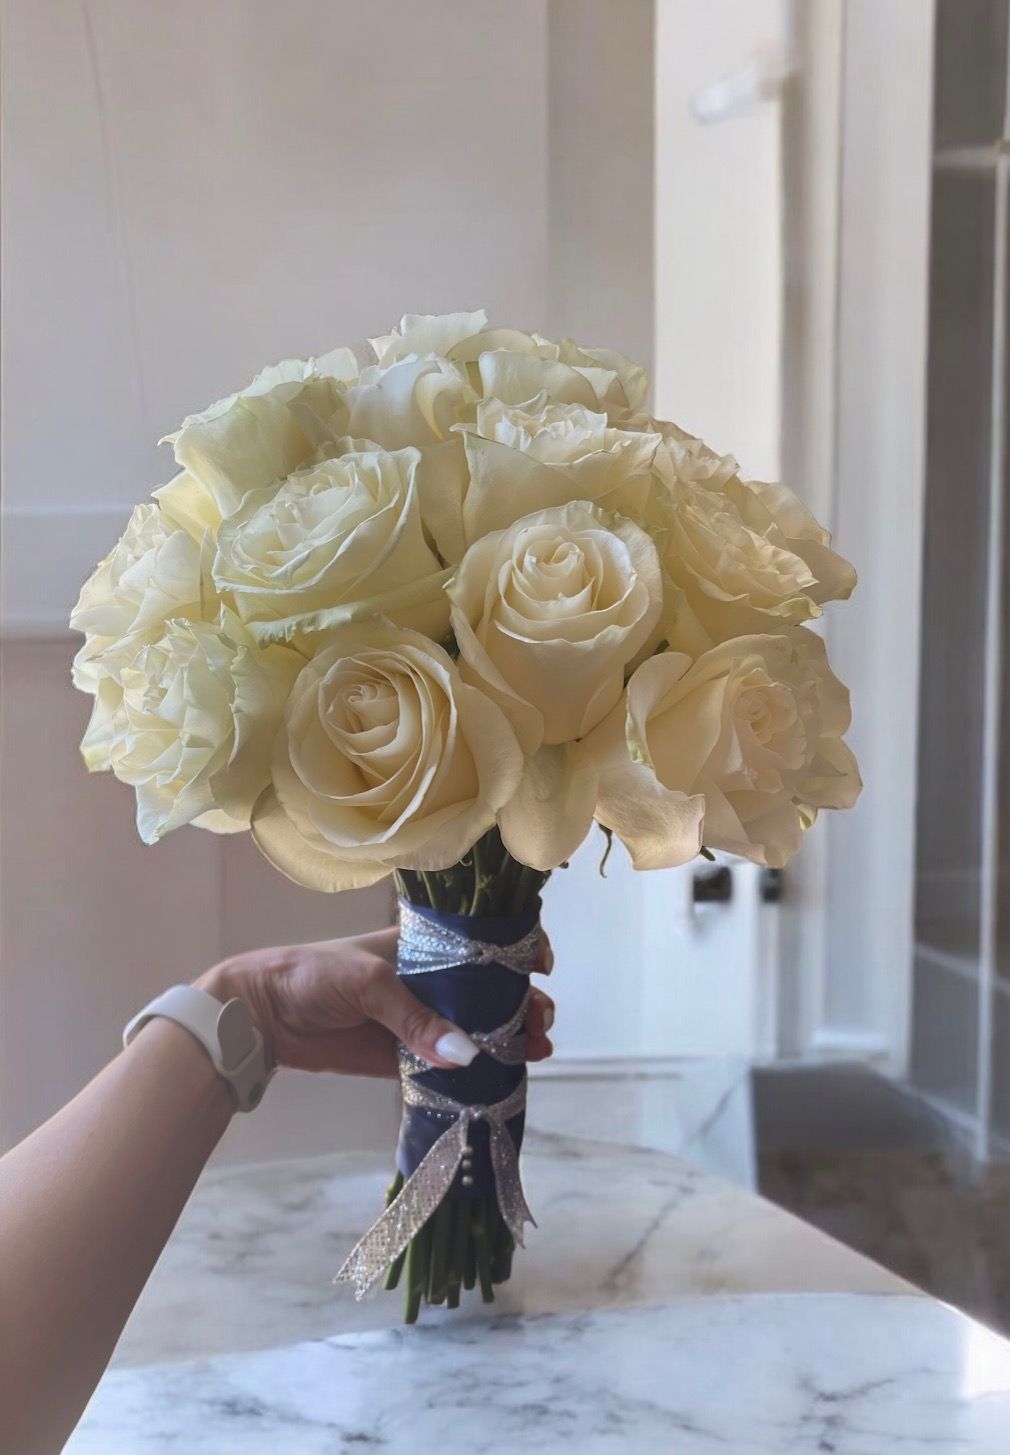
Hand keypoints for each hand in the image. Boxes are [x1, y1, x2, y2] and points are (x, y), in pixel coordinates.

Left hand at [195, 926, 554, 1078]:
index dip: (518, 949)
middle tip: (539, 1026)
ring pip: (478, 1030)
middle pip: (492, 991)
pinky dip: (479, 1074)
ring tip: (536, 1052)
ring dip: (512, 1039)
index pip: (482, 942)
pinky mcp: (404, 1059)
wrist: (259, 1014)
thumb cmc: (311, 975)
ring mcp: (419, 1021)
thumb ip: (417, 1018)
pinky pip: (450, 1067)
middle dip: (524, 1004)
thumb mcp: (367, 983)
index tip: (542, 966)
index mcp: (422, 946)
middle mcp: (429, 981)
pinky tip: (505, 1080)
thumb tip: (468, 1055)